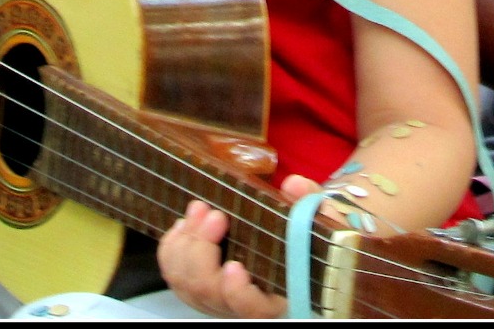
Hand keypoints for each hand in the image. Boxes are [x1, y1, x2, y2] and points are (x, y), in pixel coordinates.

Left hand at [156, 175, 322, 316]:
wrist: (296, 247)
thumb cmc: (310, 241)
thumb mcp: (321, 221)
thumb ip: (309, 204)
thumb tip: (292, 184)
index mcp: (278, 296)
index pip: (253, 309)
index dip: (238, 293)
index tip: (233, 266)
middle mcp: (244, 305)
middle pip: (210, 293)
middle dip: (203, 250)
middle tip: (215, 215)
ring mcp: (219, 299)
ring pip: (186, 285)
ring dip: (186, 244)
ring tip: (199, 210)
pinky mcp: (200, 287)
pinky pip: (174, 276)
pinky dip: (172, 249)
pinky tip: (184, 224)